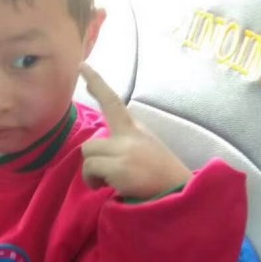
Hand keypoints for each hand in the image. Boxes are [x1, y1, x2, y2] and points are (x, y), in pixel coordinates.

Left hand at [79, 63, 191, 199]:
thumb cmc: (161, 178)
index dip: (96, 83)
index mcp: (136, 130)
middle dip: (94, 162)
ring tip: (111, 184)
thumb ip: (124, 142)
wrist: (179, 195)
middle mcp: (130, 136)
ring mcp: (125, 151)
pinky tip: (113, 189)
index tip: (81, 66)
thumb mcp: (145, 150)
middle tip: (105, 177)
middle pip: (91, 143)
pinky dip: (95, 183)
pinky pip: (91, 170)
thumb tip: (98, 147)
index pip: (113, 101)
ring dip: (93, 174)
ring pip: (88, 155)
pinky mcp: (120, 167)